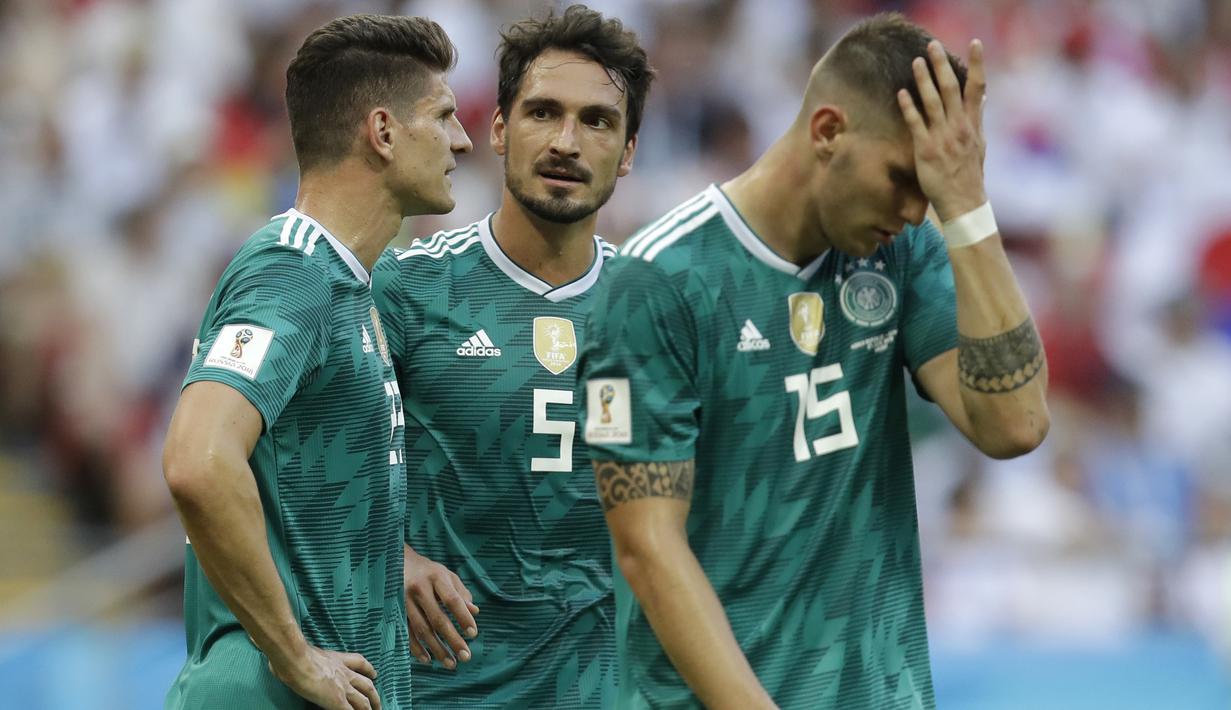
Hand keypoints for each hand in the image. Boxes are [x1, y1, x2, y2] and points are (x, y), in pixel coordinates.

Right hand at [269, 645, 380, 709]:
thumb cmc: (294, 653)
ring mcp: (343, 688)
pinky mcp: (337, 701)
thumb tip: (288, 661)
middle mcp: (344, 673)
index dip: (369, 670)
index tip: (374, 674)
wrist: (297, 659)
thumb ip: (306, 656)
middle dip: (374, 695)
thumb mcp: (306, 651)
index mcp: (337, 659)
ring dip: (370, 709)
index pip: (359, 662)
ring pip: (364, 701)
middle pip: (367, 685)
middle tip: (378, 703)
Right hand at [403, 545, 479, 667]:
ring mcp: (404, 600)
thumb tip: (475, 613)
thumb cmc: (428, 572)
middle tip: (466, 656)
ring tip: (450, 663)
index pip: (452, 600)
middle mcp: (419, 588)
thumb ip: (461, 593)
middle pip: (437, 619)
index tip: (473, 634)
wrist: (396, 562)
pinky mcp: (394, 611)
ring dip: (436, 649)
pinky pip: (406, 633)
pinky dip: (416, 648)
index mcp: (435, 577)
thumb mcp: (447, 575)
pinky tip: (428, 659)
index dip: (463, 617)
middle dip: (453, 640)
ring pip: (422, 629)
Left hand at [897, 39, 988, 221]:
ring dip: (924, 80)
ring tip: (916, 62)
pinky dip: (909, 107)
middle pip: (952, 89)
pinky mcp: (927, 150)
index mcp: (973, 124)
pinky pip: (917, 124)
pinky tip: (902, 93)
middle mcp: (960, 128)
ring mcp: (943, 138)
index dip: (977, 64)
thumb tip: (981, 96)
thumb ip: (977, 118)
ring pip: (933, 102)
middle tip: (933, 45)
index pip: (977, 88)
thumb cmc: (969, 174)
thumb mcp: (979, 144)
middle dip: (942, 65)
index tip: (975, 43)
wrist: (964, 202)